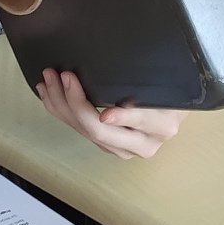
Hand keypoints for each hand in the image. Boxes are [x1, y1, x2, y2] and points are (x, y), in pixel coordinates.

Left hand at [35, 69, 185, 159]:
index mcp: (161, 126)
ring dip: (61, 105)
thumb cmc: (171, 90)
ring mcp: (123, 149)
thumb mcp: (167, 84)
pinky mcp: (108, 146)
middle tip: (61, 74)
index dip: (120, 116)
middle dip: (74, 101)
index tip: (105, 111)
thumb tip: (121, 79)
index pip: (137, 120)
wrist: (175, 109)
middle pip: (99, 130)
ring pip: (84, 131)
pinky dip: (61, 111)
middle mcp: (142, 144)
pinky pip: (80, 131)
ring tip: (48, 79)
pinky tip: (48, 94)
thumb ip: (149, 83)